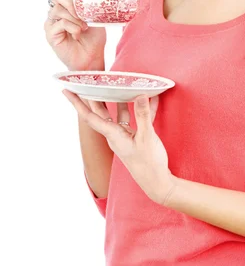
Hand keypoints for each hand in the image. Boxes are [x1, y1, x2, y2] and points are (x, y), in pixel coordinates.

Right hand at [44, 0, 105, 70]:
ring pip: (58, 9)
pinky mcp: (50, 33)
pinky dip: (72, 26)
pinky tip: (78, 33)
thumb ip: (89, 4)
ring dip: (75, 17)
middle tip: (82, 12)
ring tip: (84, 26)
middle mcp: (56, 10)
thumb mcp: (95, 16)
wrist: (92, 57)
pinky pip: (60, 23)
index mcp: (67, 3)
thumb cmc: (94, 37)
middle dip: (71, 1)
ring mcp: (52, 21)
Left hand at [62, 90, 176, 204]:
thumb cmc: (149, 164)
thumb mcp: (146, 138)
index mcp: (112, 135)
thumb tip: (140, 95)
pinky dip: (141, 109)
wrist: (157, 183)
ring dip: (118, 99)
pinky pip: (136, 119)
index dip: (77, 103)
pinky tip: (151, 99)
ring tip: (115, 84)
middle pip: (100, 112)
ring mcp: (125, 136)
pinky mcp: (136, 137)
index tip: (66, 90)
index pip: (89, 116)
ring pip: (118, 113)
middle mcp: (115, 135)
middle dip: (93, 96)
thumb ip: (143, 116)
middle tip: (85, 82)